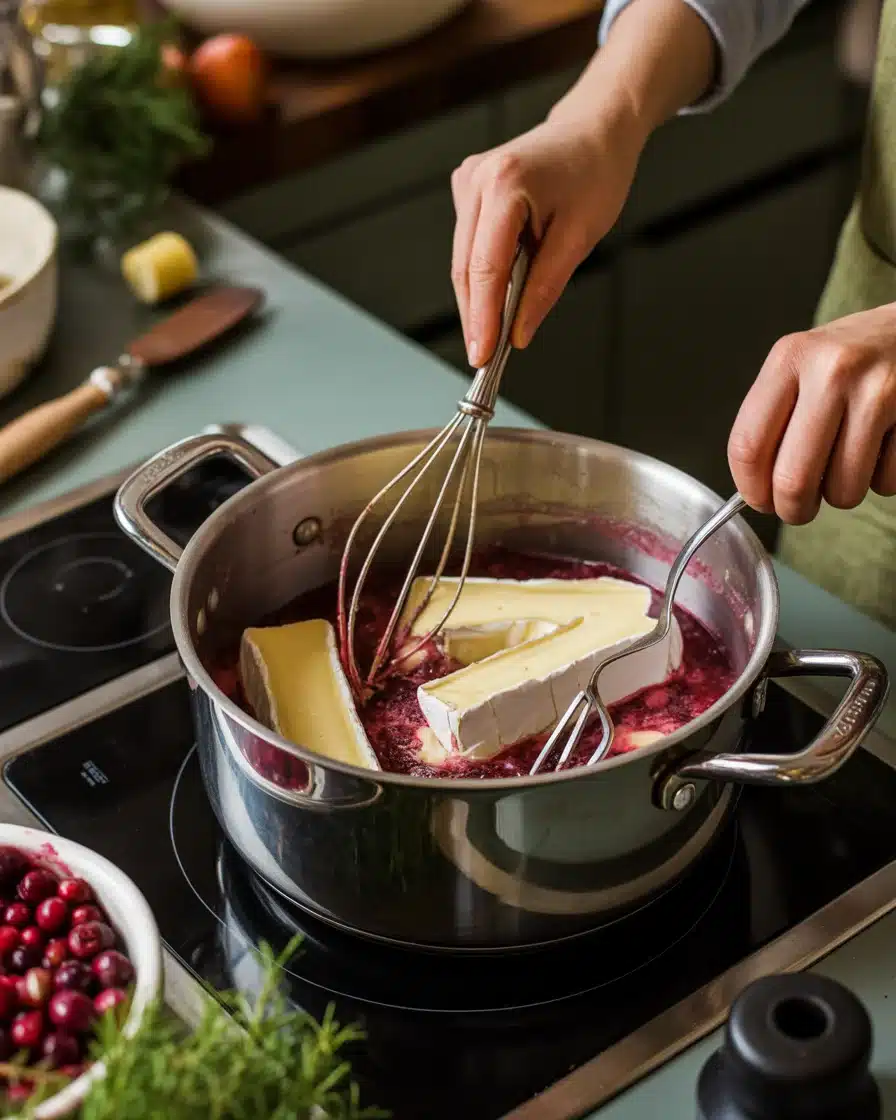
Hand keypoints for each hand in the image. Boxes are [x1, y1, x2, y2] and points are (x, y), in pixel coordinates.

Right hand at [450, 111, 643, 367]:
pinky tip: (498, 296)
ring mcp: (467, 182)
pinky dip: (482, 276)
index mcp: (505, 184)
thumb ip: (546, 286)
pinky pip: (469, 245)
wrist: (594, 128)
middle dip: (476, 317)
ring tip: (494, 335)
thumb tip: (519, 332)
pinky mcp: (468, 189)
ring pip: (463, 260)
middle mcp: (476, 179)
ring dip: (478, 299)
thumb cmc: (596, 172)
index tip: (483, 356)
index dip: (482, 318)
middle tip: (485, 359)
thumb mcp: (581, 235)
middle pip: (466, 268)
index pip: (484, 267)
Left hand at [728, 304, 895, 523]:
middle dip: (793, 509)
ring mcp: (878, 392)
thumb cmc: (850, 357)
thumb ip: (772, 418)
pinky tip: (879, 450)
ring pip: (842, 489)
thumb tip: (756, 490)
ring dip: (840, 495)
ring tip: (844, 467)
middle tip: (798, 509)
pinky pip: (885, 483)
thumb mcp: (801, 365)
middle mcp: (833, 371)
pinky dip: (878, 481)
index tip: (760, 501)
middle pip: (793, 478)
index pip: (748, 444)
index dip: (750, 488)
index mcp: (791, 358)